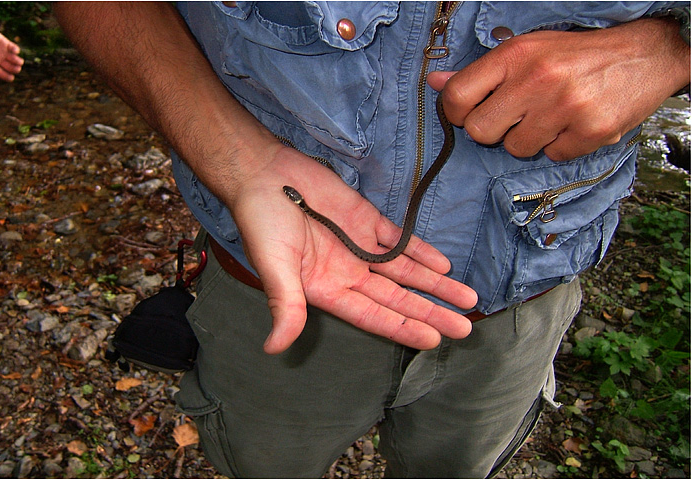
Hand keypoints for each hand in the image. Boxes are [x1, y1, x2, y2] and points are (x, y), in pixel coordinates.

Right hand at [0, 16, 23, 81]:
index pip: (4, 74)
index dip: (8, 77)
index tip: (11, 78)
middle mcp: (1, 60)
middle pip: (12, 68)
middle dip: (15, 69)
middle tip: (17, 69)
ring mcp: (4, 52)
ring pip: (15, 59)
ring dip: (18, 61)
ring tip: (20, 62)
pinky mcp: (6, 44)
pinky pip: (14, 48)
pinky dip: (16, 50)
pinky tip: (15, 51)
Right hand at [231, 146, 477, 353]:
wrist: (263, 173)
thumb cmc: (261, 222)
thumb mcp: (273, 266)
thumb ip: (284, 305)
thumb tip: (273, 349)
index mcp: (326, 289)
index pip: (372, 315)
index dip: (402, 327)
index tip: (433, 339)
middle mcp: (348, 273)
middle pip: (397, 297)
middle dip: (430, 312)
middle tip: (464, 327)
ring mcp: (360, 246)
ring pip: (405, 271)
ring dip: (435, 284)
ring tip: (466, 298)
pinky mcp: (366, 219)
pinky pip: (399, 239)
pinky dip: (422, 250)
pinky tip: (444, 263)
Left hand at [428, 18, 689, 160]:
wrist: (645, 54)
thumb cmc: (576, 54)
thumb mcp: (527, 49)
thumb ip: (481, 71)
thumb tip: (435, 83)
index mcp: (516, 55)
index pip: (457, 96)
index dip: (454, 113)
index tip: (464, 114)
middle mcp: (537, 79)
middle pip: (479, 131)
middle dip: (491, 130)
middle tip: (514, 116)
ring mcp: (565, 107)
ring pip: (515, 149)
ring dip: (528, 138)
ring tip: (550, 115)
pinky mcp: (589, 131)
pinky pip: (552, 156)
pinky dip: (560, 146)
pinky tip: (573, 124)